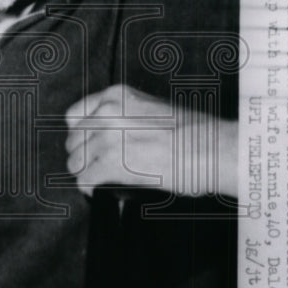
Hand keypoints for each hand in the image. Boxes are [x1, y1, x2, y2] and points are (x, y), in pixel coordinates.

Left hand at [65, 83, 237, 198]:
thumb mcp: (153, 108)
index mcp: (117, 96)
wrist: (214, 148)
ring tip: (99, 179)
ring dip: (85, 173)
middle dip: (83, 156)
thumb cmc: (195, 132)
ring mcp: (107, 138)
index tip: (86, 144)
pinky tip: (99, 191)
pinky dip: (89, 189)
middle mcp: (108, 113)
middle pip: (73, 140)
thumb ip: (125, 116)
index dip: (80, 134)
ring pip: (75, 162)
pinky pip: (84, 180)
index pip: (76, 115)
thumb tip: (112, 135)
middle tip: (96, 166)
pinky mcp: (112, 164)